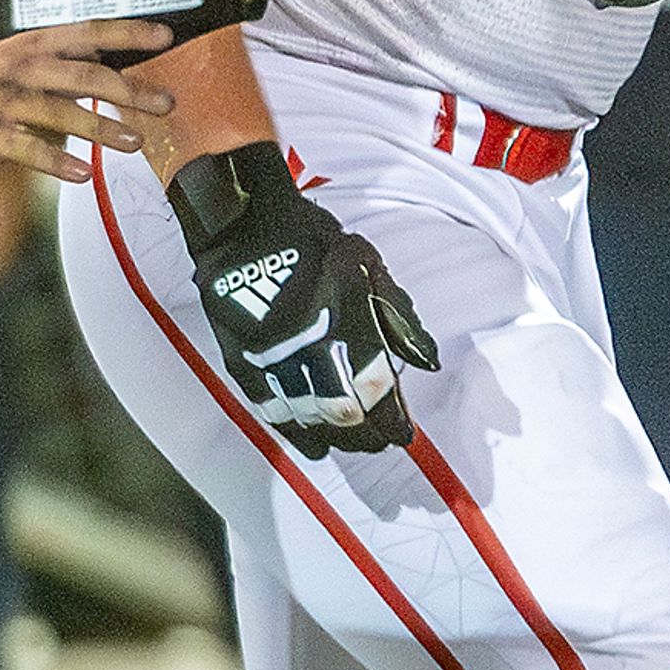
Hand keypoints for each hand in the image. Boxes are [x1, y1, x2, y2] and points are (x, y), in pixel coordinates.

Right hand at [0, 16, 176, 181]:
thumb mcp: (16, 62)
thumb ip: (62, 66)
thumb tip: (115, 66)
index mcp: (30, 46)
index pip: (87, 32)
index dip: (126, 32)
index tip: (165, 36)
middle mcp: (18, 68)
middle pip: (81, 74)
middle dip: (127, 89)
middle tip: (165, 102)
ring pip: (57, 111)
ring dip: (100, 127)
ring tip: (135, 142)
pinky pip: (24, 148)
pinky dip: (55, 160)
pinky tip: (83, 173)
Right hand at [170, 143, 442, 455]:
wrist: (242, 222)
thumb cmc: (309, 239)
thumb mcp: (366, 263)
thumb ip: (397, 314)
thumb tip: (427, 359)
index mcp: (344, 317)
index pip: (374, 384)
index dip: (391, 417)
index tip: (402, 435)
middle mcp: (308, 343)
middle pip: (342, 409)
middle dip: (366, 434)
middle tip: (379, 445)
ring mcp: (271, 354)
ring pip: (307, 413)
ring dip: (334, 437)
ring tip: (352, 447)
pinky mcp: (241, 358)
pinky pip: (267, 406)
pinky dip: (291, 431)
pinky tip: (311, 446)